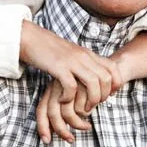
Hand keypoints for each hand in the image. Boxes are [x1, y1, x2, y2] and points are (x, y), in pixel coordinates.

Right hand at [20, 23, 124, 143]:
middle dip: (103, 96)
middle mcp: (83, 56)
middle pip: (106, 78)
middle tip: (92, 105)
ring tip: (81, 108)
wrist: (31, 38)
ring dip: (90, 100)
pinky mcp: (58, 67)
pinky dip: (69, 97)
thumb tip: (94, 77)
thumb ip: (84, 63)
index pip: (113, 68)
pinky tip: (62, 100)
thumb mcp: (73, 54)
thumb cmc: (50, 50)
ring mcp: (72, 61)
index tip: (106, 95)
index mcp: (88, 54)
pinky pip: (71, 86)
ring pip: (93, 83)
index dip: (115, 84)